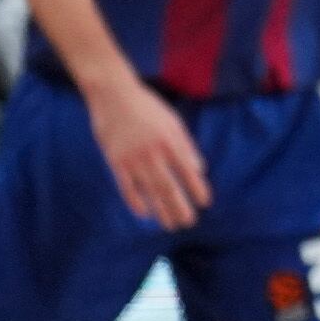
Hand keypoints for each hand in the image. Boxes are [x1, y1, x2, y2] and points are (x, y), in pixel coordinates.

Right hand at [86, 73, 213, 228]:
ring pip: (149, 191)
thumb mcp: (172, 121)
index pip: (188, 170)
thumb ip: (186, 145)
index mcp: (170, 140)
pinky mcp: (115, 162)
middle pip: (169, 186)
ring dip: (161, 210)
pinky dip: (136, 202)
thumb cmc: (147, 107)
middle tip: (189, 222)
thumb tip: (200, 169)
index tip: (205, 203)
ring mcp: (133, 158)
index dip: (197, 188)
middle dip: (180, 207)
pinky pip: (127, 187)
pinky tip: (145, 214)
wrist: (113, 95)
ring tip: (170, 224)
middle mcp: (153, 152)